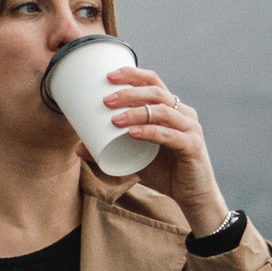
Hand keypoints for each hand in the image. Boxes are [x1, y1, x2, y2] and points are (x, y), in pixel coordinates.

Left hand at [102, 67, 229, 231]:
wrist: (192, 196)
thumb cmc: (164, 172)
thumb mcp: (133, 159)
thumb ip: (109, 151)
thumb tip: (78, 147)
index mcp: (171, 108)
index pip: (152, 82)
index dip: (132, 74)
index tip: (108, 76)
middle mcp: (183, 113)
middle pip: (156, 92)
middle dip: (129, 92)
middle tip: (105, 100)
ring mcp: (190, 128)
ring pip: (162, 111)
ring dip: (136, 112)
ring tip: (114, 118)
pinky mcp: (193, 146)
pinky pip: (170, 135)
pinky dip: (150, 132)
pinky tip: (134, 133)